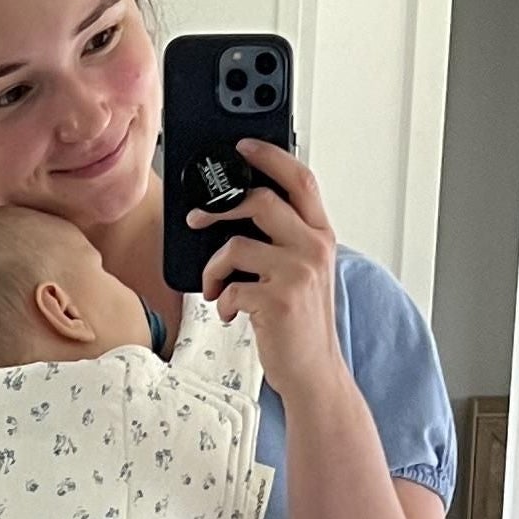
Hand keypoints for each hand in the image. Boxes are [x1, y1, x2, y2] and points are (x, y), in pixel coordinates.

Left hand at [196, 141, 342, 396]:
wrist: (313, 371)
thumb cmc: (300, 323)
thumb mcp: (302, 272)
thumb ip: (282, 239)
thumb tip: (233, 213)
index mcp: (321, 236)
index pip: (300, 179)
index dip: (270, 156)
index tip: (242, 146)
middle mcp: (314, 248)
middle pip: (262, 201)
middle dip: (219, 209)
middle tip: (197, 220)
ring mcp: (299, 273)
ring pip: (236, 245)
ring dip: (213, 268)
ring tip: (214, 287)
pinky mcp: (279, 300)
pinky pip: (230, 286)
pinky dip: (222, 301)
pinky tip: (231, 312)